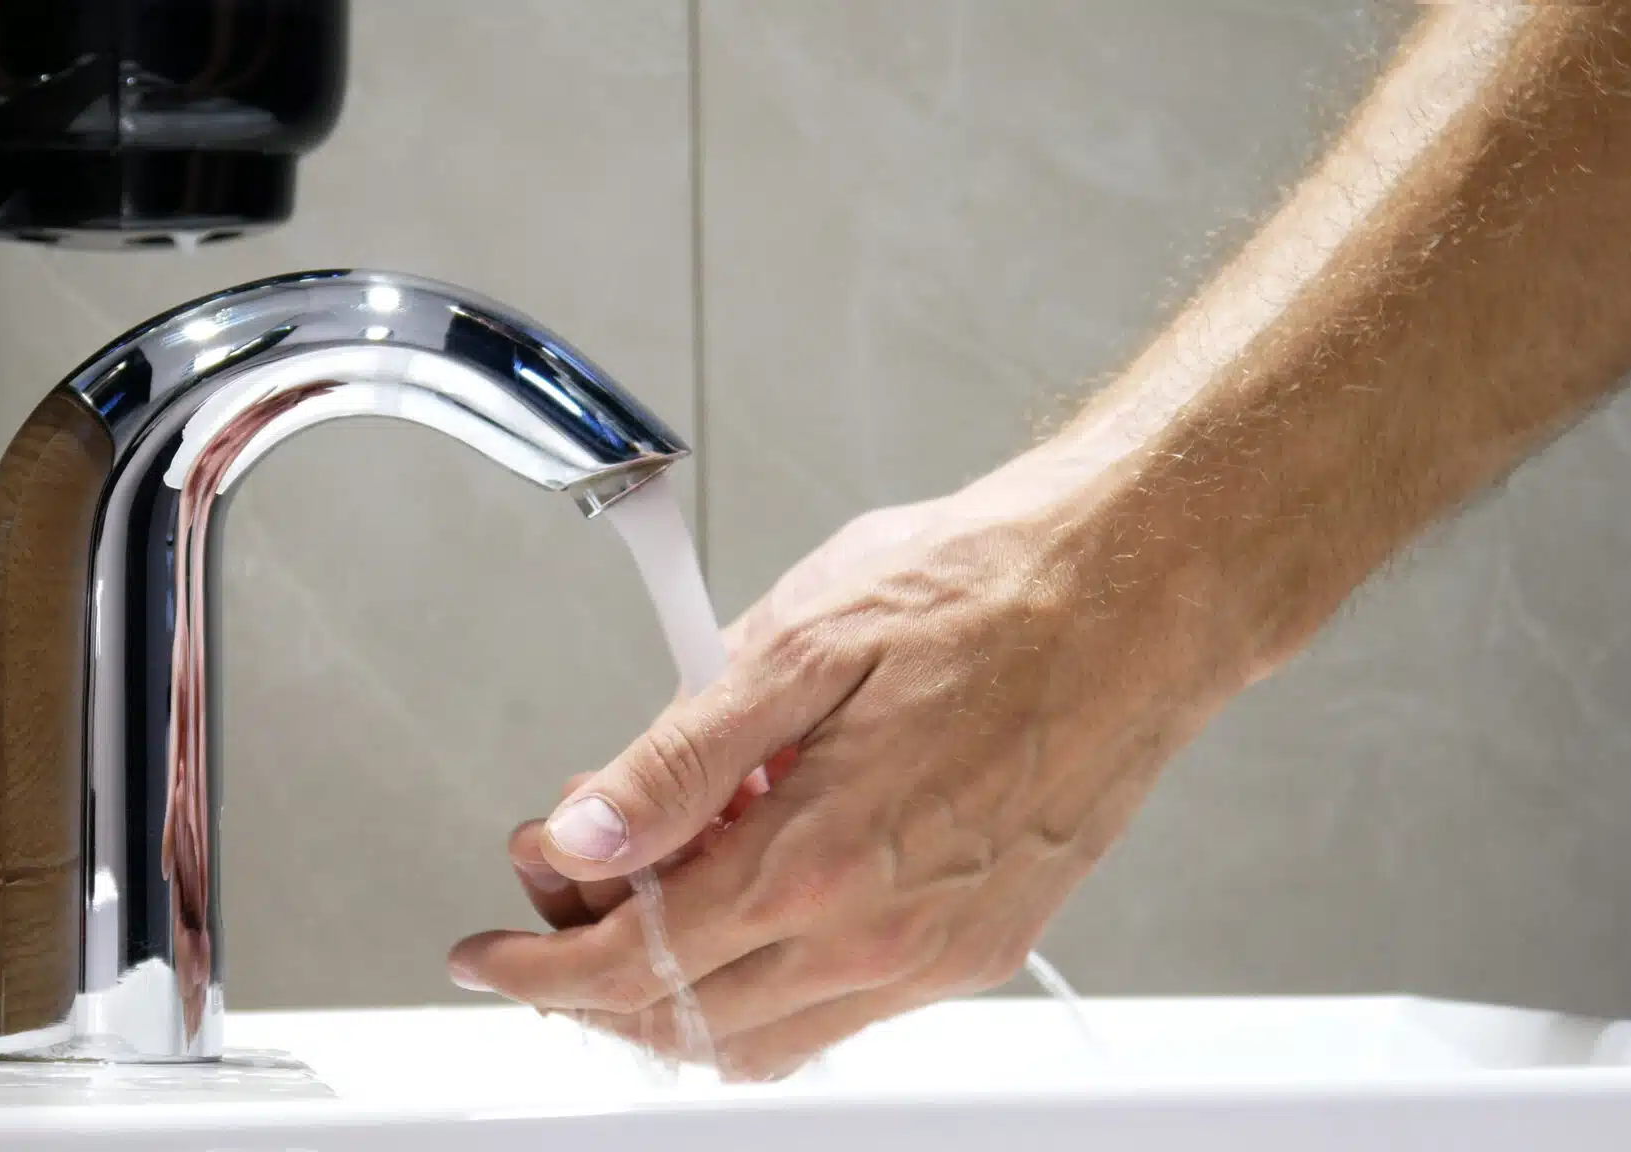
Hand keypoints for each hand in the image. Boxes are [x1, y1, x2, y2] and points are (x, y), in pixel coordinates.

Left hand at [451, 443, 1247, 1079]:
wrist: (1140, 591)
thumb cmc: (987, 592)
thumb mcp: (797, 642)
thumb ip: (678, 760)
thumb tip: (583, 833)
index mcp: (818, 858)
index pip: (635, 959)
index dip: (539, 964)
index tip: (489, 951)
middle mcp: (879, 934)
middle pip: (684, 1019)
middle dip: (590, 975)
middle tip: (555, 897)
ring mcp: (936, 956)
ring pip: (761, 1036)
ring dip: (676, 986)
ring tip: (650, 886)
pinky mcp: (980, 947)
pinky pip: (839, 1014)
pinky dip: (763, 978)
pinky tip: (753, 884)